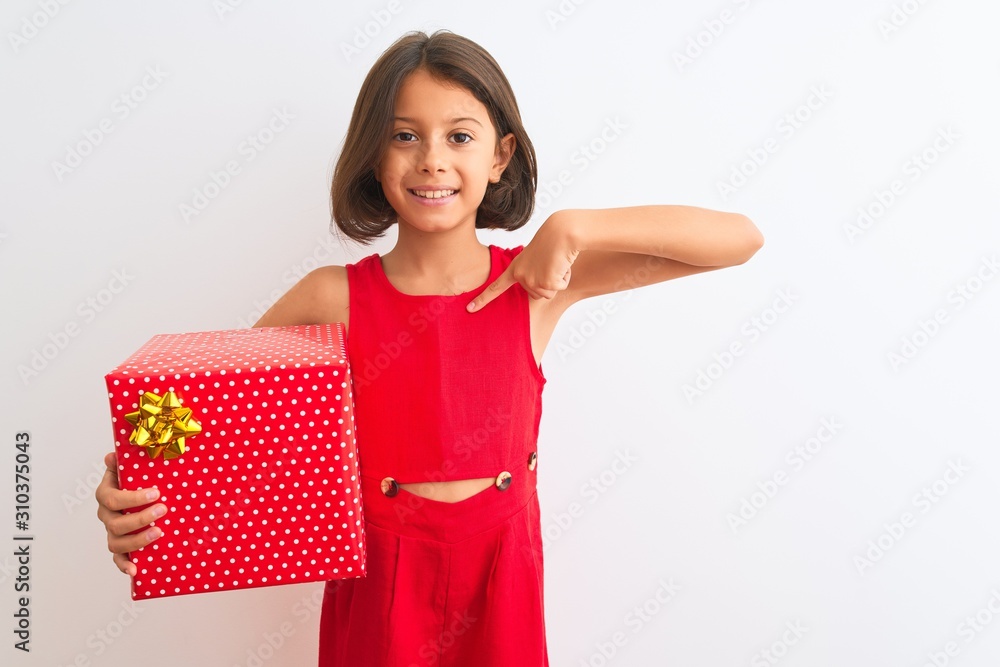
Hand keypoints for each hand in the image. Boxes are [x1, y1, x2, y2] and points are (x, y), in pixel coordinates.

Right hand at [95, 451, 167, 576]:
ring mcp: (112, 533)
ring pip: (117, 542)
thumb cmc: (135, 483)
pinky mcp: (120, 548)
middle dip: (140, 518)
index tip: (156, 493)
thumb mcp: (130, 470)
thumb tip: (113, 454)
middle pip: (116, 523)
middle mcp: (106, 516)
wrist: (139, 499)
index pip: (112, 498)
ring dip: (137, 540)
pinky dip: (124, 566)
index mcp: (106, 496)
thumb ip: (123, 463)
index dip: (133, 497)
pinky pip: (118, 560)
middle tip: (163, 510)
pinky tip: (135, 571)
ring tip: (159, 534)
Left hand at [466, 213, 578, 311]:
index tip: (470, 308)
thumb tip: (535, 288)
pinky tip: (561, 263)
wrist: (562, 231)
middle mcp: (520, 276)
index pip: (496, 286)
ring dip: (557, 279)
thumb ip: (530, 272)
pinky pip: (559, 288)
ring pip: (548, 293)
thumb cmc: (552, 240)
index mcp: (515, 268)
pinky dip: (564, 277)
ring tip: (555, 262)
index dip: (483, 299)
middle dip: (548, 282)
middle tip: (550, 262)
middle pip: (536, 294)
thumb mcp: (534, 257)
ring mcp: (531, 280)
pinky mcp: (545, 283)